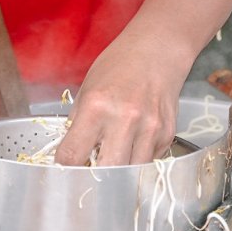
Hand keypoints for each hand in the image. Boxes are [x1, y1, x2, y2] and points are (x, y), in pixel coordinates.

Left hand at [54, 35, 185, 165]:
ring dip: (118, 174)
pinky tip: (132, 145)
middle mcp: (125, 120)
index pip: (72, 155)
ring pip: (130, 174)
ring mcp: (150, 130)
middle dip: (94, 179)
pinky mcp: (167, 135)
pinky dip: (136, 161)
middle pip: (105, 173)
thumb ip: (78, 123)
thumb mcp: (87, 89)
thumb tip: (70, 155)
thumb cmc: (119, 66)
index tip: (64, 170)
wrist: (158, 51)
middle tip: (88, 174)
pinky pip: (148, 162)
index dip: (64, 168)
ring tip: (111, 161)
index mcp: (96, 107)